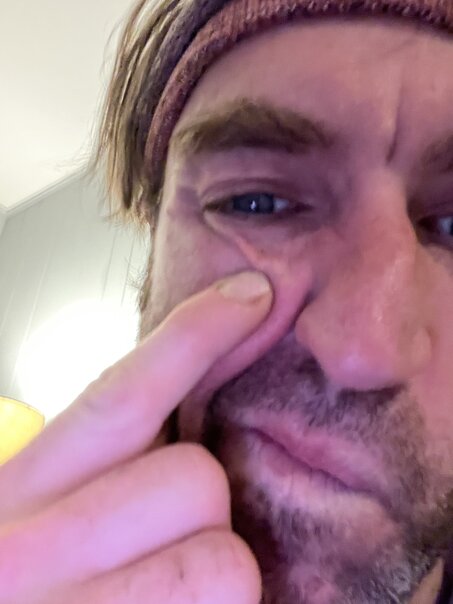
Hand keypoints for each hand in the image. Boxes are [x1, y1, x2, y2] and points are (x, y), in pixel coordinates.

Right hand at [0, 271, 271, 603]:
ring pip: (224, 561)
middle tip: (158, 546)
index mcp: (13, 496)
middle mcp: (27, 556)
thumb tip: (172, 422)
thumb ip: (95, 468)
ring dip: (212, 577)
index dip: (194, 334)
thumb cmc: (20, 587)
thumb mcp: (33, 517)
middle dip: (201, 508)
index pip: (122, 392)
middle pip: (195, 479)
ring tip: (160, 597)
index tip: (252, 295)